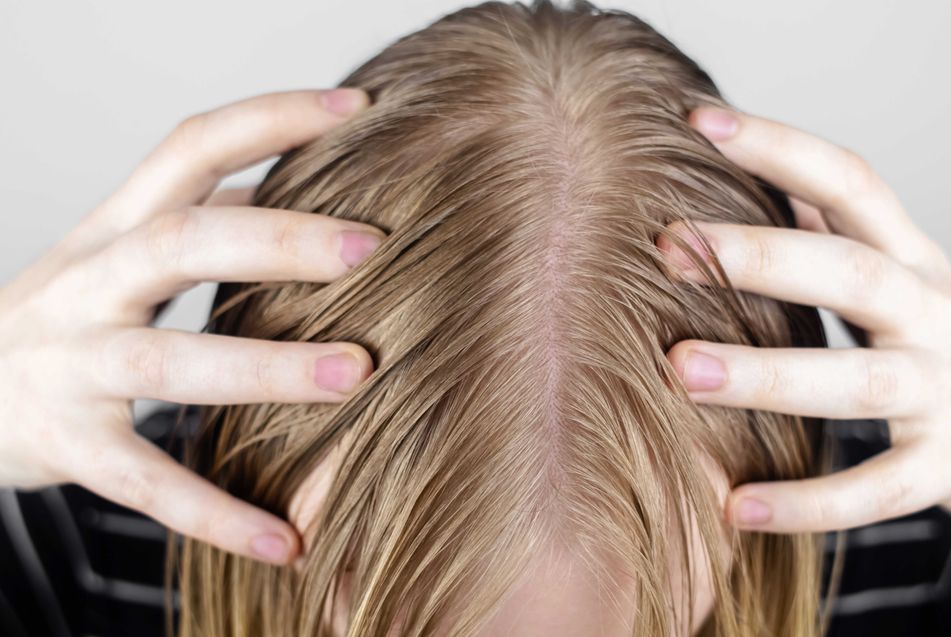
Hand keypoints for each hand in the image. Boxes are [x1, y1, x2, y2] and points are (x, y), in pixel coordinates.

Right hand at [0, 88, 384, 563]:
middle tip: (371, 247)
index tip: (360, 107)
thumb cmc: (69, 313)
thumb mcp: (119, 250)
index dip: (272, 119)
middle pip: (182, 240)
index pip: (192, 147)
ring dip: (266, 366)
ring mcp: (72, 364)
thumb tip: (284, 172)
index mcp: (116, 228)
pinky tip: (284, 539)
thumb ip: (199, 213)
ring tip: (356, 376)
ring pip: (169, 359)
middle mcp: (90, 283)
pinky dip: (213, 511)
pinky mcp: (66, 445)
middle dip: (277, 238)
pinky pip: (144, 482)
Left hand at [659, 106, 950, 531]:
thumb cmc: (919, 341)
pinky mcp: (945, 468)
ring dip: (769, 373)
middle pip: (851, 271)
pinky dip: (810, 502)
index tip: (696, 120)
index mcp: (909, 259)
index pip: (850, 183)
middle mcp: (933, 313)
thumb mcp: (888, 276)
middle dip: (762, 258)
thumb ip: (828, 234)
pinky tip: (735, 505)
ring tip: (682, 370)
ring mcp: (944, 390)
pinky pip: (878, 489)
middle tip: (669, 247)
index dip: (780, 147)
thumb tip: (751, 174)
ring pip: (860, 379)